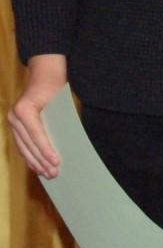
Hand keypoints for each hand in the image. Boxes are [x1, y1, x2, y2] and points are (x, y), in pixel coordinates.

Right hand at [8, 54, 67, 177]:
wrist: (44, 74)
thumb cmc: (54, 86)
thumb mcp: (58, 102)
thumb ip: (58, 122)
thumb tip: (65, 145)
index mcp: (24, 110)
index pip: (36, 135)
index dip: (46, 150)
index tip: (55, 162)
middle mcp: (14, 116)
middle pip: (29, 144)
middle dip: (41, 160)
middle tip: (53, 173)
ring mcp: (12, 121)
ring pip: (23, 147)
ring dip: (35, 162)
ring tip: (47, 174)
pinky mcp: (14, 125)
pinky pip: (22, 144)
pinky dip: (30, 156)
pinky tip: (37, 166)